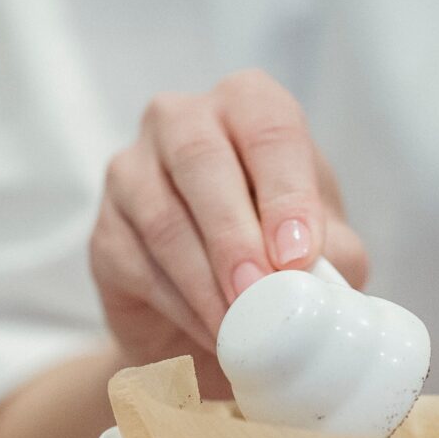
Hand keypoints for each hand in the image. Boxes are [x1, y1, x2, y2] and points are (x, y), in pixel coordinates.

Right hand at [90, 69, 367, 367]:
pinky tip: (212, 331)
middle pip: (201, 159)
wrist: (217, 314)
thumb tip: (316, 273)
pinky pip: (137, 262)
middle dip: (234, 235)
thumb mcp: (328, 252)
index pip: (268, 127)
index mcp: (249, 106)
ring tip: (240, 326)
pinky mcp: (106, 229)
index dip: (285, 191)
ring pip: (162, 216)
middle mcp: (183, 121)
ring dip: (205, 279)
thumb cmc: (279, 256)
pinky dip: (180, 304)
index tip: (298, 255)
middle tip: (259, 292)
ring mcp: (133, 170)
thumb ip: (332, 255)